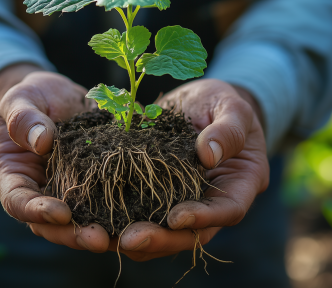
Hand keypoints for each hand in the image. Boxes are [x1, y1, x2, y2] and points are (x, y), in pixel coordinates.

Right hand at [0, 64, 109, 252]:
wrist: (55, 95)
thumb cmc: (30, 97)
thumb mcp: (21, 100)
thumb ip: (24, 119)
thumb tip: (42, 142)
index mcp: (14, 173)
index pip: (17, 200)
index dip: (36, 211)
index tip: (60, 212)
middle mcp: (41, 187)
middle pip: (52, 221)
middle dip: (75, 233)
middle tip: (99, 239)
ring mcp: (68, 185)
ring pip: (81, 216)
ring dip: (101, 228)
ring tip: (125, 234)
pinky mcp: (93, 177)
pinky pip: (104, 195)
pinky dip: (121, 206)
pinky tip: (141, 210)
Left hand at [110, 79, 268, 260]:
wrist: (199, 100)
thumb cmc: (222, 102)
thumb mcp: (232, 108)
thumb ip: (228, 130)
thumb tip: (207, 155)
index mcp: (240, 182)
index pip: (227, 209)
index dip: (203, 218)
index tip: (176, 217)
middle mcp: (212, 197)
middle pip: (193, 231)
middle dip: (163, 238)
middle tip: (131, 239)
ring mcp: (185, 196)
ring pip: (167, 228)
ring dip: (141, 236)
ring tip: (111, 237)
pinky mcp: (161, 188)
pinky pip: (146, 208)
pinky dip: (125, 216)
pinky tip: (101, 218)